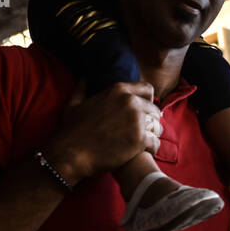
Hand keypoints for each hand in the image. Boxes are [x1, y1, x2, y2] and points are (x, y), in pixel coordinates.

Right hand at [44, 80, 161, 183]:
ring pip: (157, 126)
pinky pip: (155, 143)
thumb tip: (83, 78)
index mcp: (118, 90)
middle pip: (154, 108)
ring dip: (153, 134)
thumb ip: (81, 89)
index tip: (144, 110)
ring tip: (146, 141)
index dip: (147, 100)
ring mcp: (136, 120)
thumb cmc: (72, 130)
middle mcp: (130, 101)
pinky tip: (144, 152)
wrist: (72, 153)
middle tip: (145, 130)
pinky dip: (151, 148)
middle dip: (151, 119)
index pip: (147, 89)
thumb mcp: (74, 104)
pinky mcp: (139, 139)